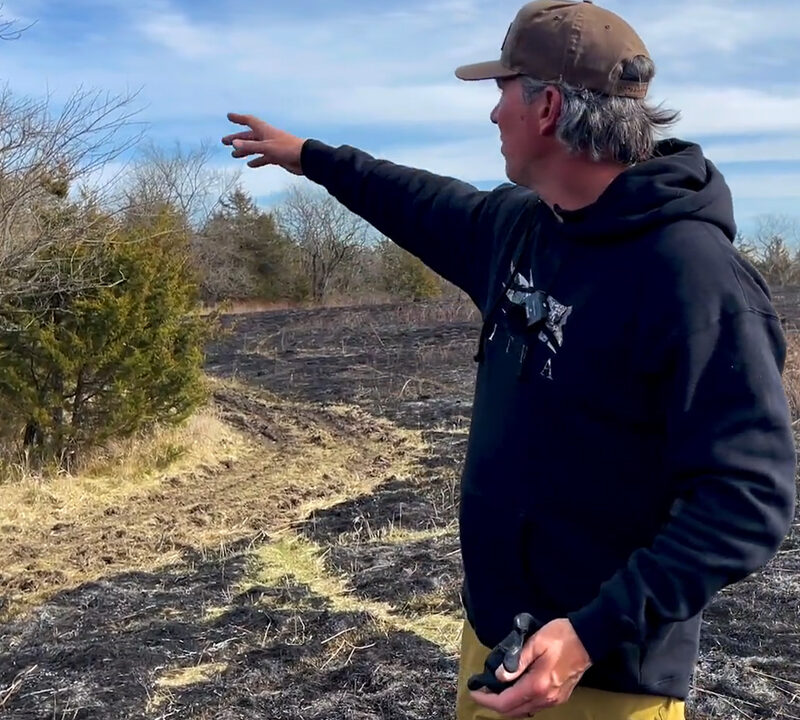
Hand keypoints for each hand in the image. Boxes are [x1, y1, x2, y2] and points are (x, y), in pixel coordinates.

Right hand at [221, 113, 305, 174]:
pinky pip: (264, 158)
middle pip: (249, 136)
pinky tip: (250, 164)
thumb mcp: (266, 147)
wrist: (306, 159)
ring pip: (255, 148)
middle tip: (224, 142)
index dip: (239, 118)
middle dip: (237, 138)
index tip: (229, 116)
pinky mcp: (277, 157)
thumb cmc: (287, 149)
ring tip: (234, 155)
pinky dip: (257, 160)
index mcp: (265, 130)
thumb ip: (250, 146)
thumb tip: (234, 144)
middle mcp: (267, 137)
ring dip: (244, 150)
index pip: (249, 121)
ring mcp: (272, 147)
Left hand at [470, 619, 591, 716]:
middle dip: (494, 704)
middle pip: (513, 712)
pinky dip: (520, 703)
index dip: (486, 699)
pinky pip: (535, 706)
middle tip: (482, 690)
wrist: (589, 638)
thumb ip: (516, 661)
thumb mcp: (535, 643)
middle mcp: (545, 699)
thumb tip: (498, 677)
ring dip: (507, 705)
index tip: (474, 691)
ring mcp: (554, 700)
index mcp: (537, 686)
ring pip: (524, 711)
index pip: (505, 703)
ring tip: (495, 689)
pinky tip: (514, 689)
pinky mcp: (560, 697)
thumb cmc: (561, 636)